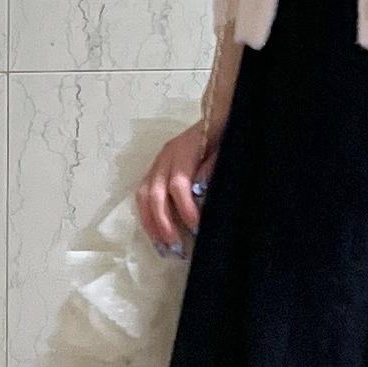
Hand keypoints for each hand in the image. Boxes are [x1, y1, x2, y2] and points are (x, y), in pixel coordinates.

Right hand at [135, 119, 220, 259]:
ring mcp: (156, 165)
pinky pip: (143, 197)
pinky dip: (148, 218)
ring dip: (151, 225)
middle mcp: (164, 158)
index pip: (179, 184)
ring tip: (163, 248)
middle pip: (155, 194)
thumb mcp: (224, 152)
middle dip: (164, 224)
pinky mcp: (154, 172)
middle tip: (176, 248)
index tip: (197, 228)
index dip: (186, 208)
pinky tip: (157, 237)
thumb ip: (213, 169)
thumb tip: (201, 192)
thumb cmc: (222, 138)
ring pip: (143, 197)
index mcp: (182, 152)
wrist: (215, 117)